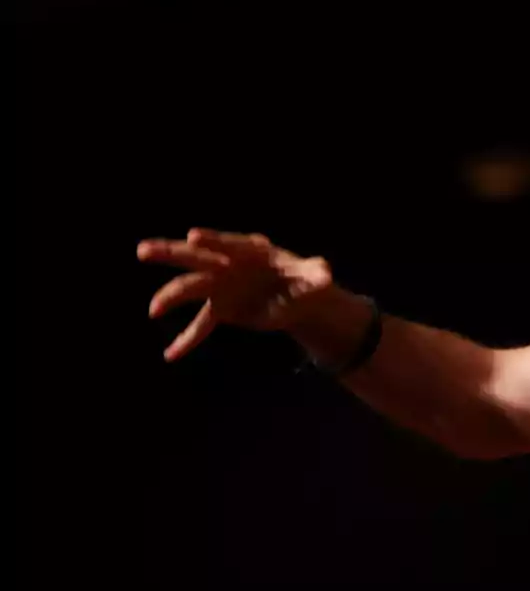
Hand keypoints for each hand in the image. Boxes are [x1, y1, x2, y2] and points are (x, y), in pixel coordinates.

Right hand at [137, 228, 332, 360]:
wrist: (298, 297)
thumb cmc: (305, 278)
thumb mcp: (313, 276)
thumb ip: (316, 273)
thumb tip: (326, 273)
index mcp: (250, 250)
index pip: (228, 243)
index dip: (212, 239)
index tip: (194, 235)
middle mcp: (229, 264)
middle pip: (196, 257)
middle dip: (171, 252)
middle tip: (143, 250)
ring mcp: (221, 285)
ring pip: (190, 288)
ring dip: (170, 297)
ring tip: (154, 309)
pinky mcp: (221, 307)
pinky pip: (202, 323)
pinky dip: (188, 339)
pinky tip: (171, 355)